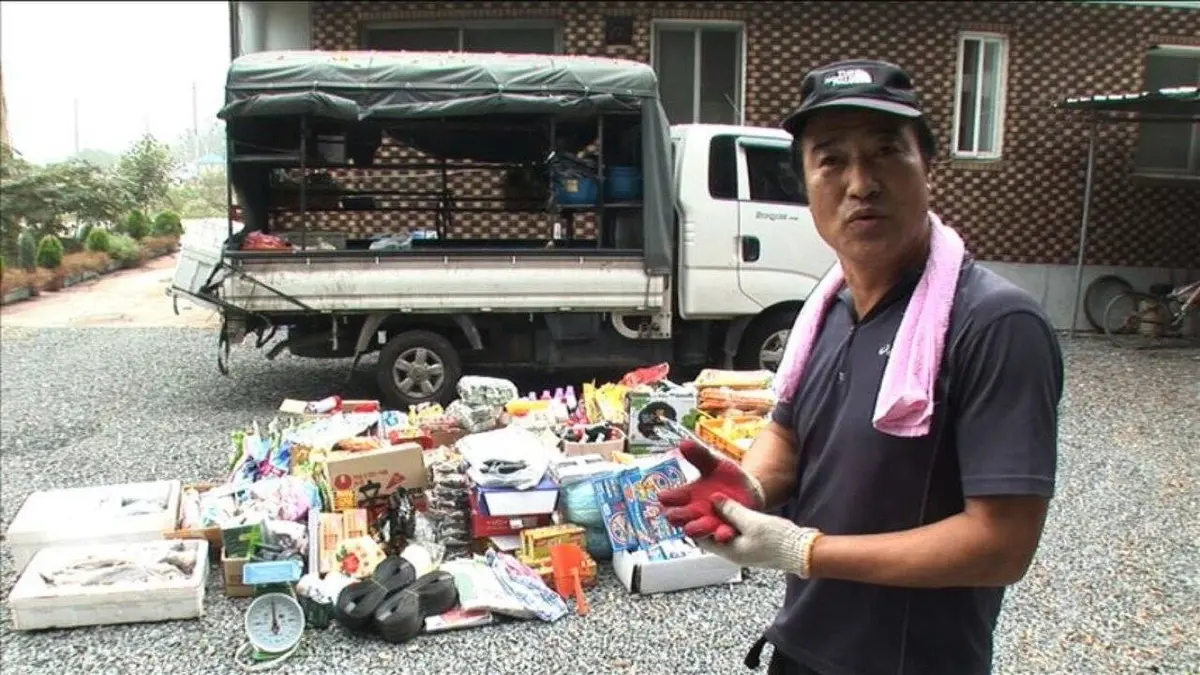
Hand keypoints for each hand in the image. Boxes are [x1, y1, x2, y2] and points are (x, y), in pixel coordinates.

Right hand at [660, 440, 765, 543]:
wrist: (749, 491)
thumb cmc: (725, 477)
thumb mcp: (714, 463)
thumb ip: (700, 455)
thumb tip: (683, 443)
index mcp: (687, 495)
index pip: (672, 498)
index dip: (667, 498)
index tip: (663, 496)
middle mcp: (694, 512)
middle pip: (680, 517)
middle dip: (676, 516)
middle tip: (672, 515)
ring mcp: (709, 523)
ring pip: (698, 531)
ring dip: (696, 529)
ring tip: (692, 527)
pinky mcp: (725, 531)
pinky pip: (722, 537)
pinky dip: (722, 536)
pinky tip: (723, 533)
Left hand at [693, 497, 810, 574]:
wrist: (805, 551)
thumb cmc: (779, 540)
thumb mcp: (752, 522)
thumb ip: (732, 511)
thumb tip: (714, 500)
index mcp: (730, 551)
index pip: (702, 539)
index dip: (693, 524)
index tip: (686, 509)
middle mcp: (735, 553)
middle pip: (713, 535)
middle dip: (706, 519)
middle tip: (699, 502)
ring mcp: (746, 549)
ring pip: (726, 532)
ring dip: (720, 518)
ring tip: (715, 501)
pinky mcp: (756, 544)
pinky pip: (738, 531)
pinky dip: (733, 520)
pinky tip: (734, 508)